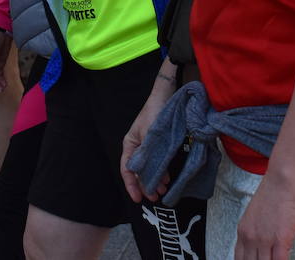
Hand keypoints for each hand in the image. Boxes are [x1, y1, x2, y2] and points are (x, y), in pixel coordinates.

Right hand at [120, 82, 173, 202]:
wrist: (167, 97)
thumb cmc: (155, 113)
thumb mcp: (150, 135)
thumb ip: (146, 155)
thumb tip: (140, 174)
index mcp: (130, 144)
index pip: (127, 169)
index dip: (131, 185)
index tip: (137, 199)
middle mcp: (138, 147)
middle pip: (138, 171)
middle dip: (145, 185)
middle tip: (155, 198)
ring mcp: (148, 146)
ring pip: (149, 168)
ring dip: (155, 180)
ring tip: (162, 191)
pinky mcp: (160, 144)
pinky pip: (158, 162)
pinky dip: (162, 172)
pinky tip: (167, 179)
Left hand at [234, 173, 294, 259]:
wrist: (282, 183)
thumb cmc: (272, 194)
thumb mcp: (254, 216)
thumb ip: (256, 232)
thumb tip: (263, 246)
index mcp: (243, 231)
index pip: (239, 258)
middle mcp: (251, 238)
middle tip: (266, 259)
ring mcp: (265, 240)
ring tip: (275, 258)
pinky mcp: (281, 240)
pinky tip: (284, 258)